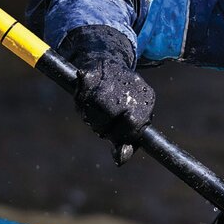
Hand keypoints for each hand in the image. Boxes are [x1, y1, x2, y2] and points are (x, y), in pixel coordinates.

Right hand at [59, 25, 156, 164]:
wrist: (111, 62)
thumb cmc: (124, 99)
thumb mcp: (132, 122)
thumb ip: (128, 143)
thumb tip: (120, 161)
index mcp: (144, 100)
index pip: (131, 126)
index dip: (118, 134)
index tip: (112, 133)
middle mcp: (127, 89)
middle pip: (107, 122)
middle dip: (102, 127)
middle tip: (102, 122)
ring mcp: (108, 81)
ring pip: (91, 112)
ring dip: (89, 115)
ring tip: (94, 110)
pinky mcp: (90, 74)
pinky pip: (79, 96)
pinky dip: (80, 98)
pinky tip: (86, 95)